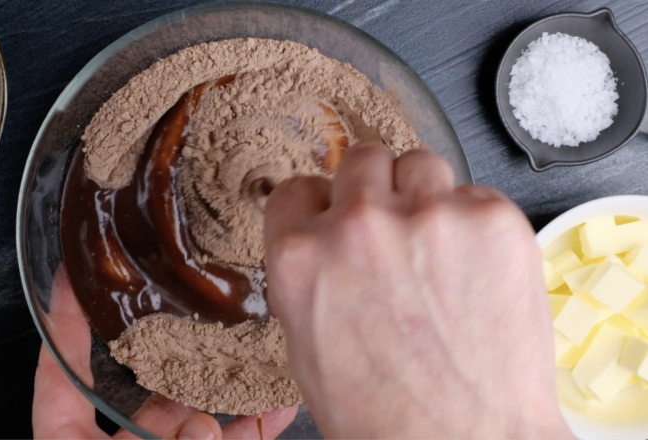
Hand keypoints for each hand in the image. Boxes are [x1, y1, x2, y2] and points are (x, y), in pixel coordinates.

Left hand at [32, 268, 297, 438]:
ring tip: (254, 340)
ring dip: (227, 379)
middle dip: (176, 347)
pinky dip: (258, 423)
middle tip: (197, 304)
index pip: (61, 372)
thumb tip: (205, 427)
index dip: (66, 321)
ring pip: (198, 410)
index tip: (71, 273)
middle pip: (144, 384)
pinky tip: (282, 400)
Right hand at [264, 143, 573, 438]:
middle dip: (372, 189)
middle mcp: (359, 225)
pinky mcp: (492, 220)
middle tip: (390, 226)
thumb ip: (307, 275)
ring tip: (435, 244)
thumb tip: (319, 238)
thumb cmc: (384, 414)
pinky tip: (472, 267)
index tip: (334, 215)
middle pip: (361, 159)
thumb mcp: (307, 345)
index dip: (318, 205)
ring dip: (422, 195)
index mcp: (301, 257)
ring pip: (420, 164)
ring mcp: (430, 217)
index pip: (297, 188)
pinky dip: (472, 222)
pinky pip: (474, 194)